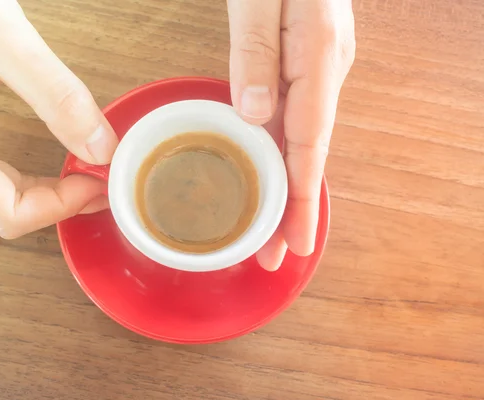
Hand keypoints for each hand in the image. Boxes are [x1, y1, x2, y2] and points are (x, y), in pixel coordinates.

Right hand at [0, 0, 117, 243]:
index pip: (5, 211)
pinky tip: (23, 189)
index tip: (96, 182)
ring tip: (73, 183)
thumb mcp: (3, 38)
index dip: (59, 206)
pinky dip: (4, 189)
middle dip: (51, 206)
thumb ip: (57, 97)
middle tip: (94, 183)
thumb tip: (100, 148)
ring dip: (30, 201)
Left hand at [227, 0, 355, 269]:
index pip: (309, 141)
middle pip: (308, 151)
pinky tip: (270, 175)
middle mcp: (324, 69)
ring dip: (286, 187)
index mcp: (317, 56)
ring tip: (269, 230)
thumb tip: (255, 114)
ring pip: (301, 140)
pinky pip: (293, 120)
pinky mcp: (302, 64)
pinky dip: (282, 154)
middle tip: (274, 254)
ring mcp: (316, 68)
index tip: (292, 241)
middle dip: (293, 207)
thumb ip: (257, 54)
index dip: (300, 196)